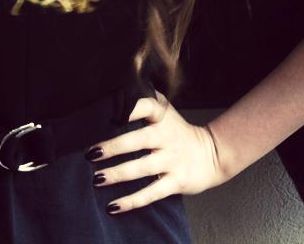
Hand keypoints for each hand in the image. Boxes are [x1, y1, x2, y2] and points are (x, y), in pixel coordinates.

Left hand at [86, 91, 228, 214]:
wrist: (212, 154)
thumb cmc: (178, 132)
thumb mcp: (166, 112)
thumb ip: (144, 103)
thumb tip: (113, 97)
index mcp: (162, 116)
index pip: (146, 106)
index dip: (130, 108)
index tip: (110, 112)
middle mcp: (167, 136)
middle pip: (138, 140)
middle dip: (113, 147)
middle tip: (91, 154)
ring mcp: (172, 160)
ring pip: (142, 168)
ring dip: (118, 174)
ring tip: (97, 179)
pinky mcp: (176, 181)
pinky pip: (151, 192)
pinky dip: (132, 201)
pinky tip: (113, 206)